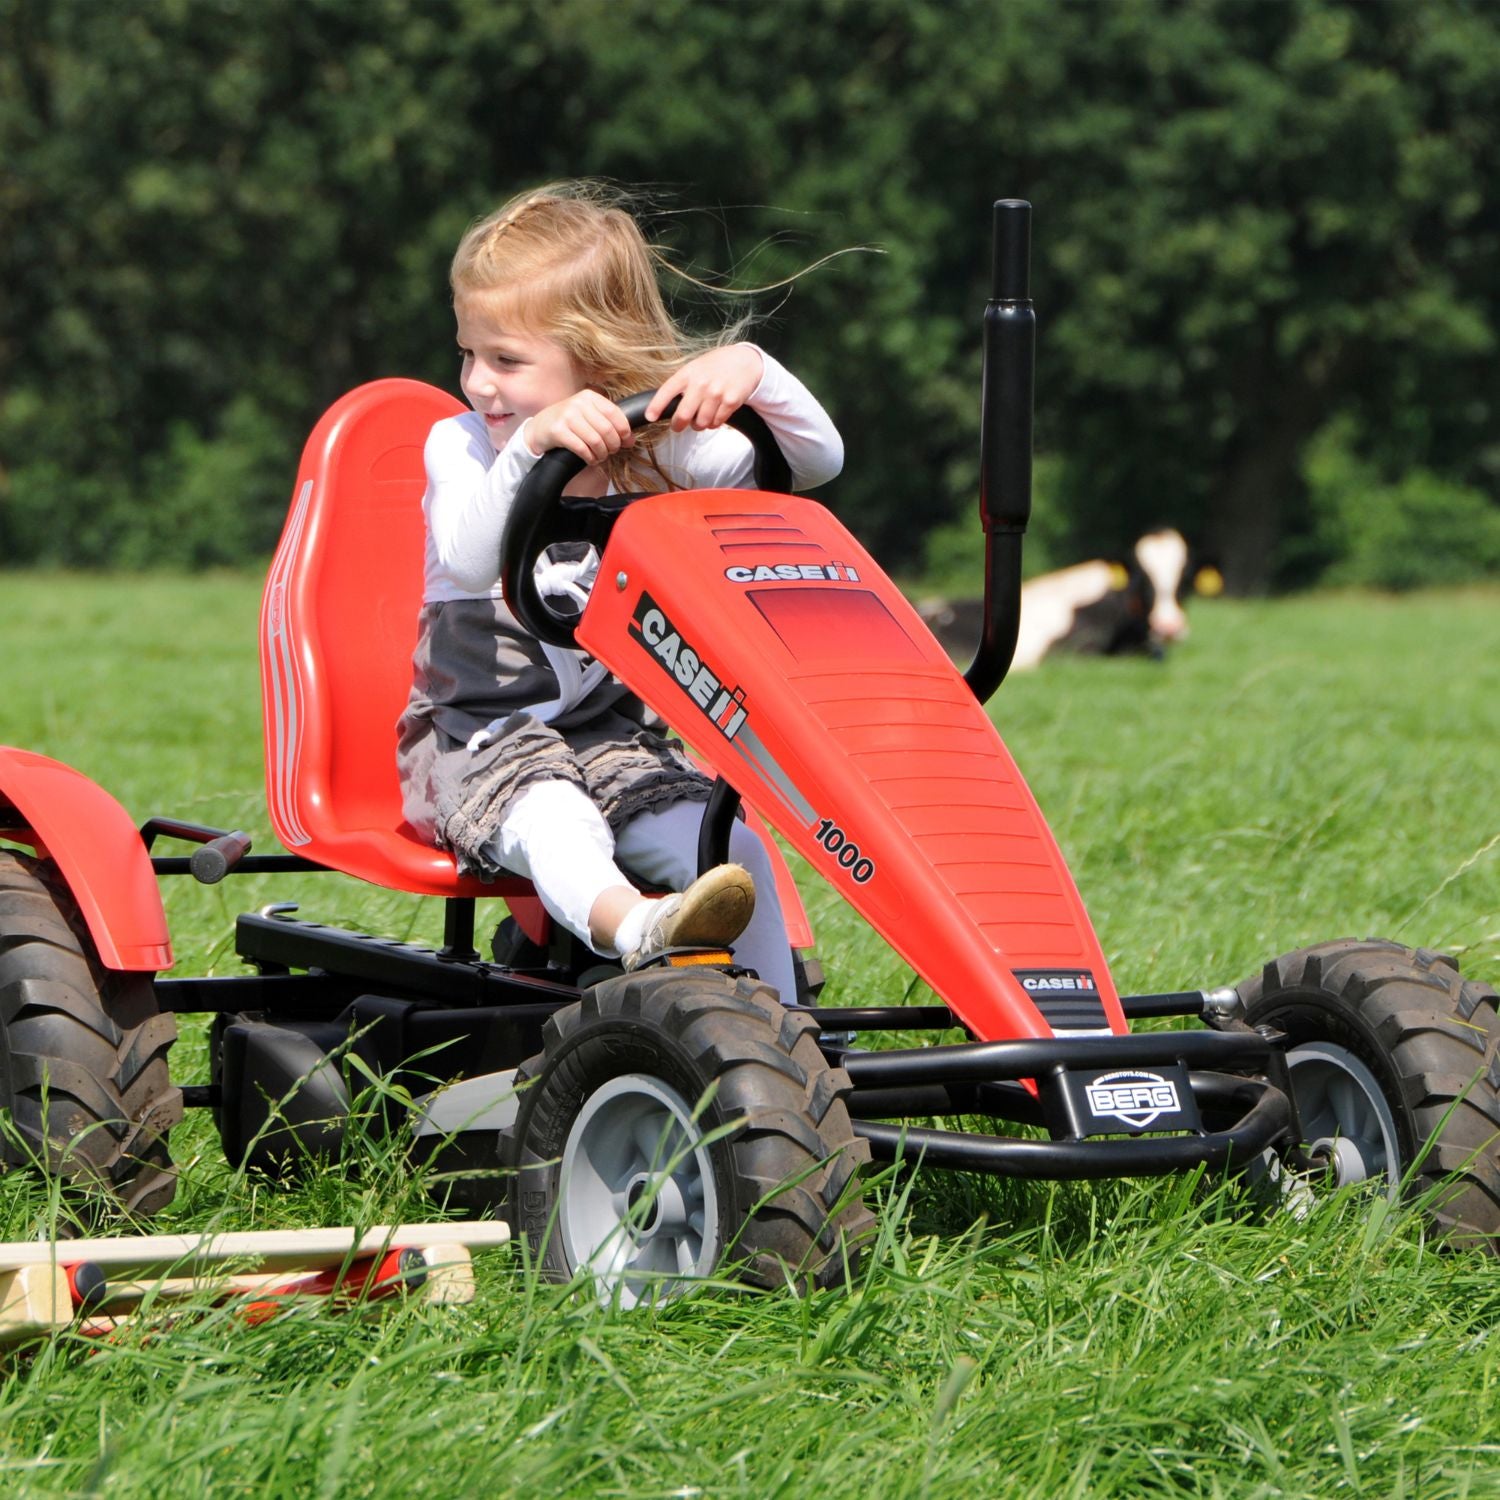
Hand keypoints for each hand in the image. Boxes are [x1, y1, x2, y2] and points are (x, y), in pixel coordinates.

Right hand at [524, 390, 633, 463]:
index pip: (615, 414)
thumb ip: (609, 424)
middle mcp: (578, 403)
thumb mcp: (588, 416)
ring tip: (600, 457)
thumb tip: (631, 440)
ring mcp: (567, 416)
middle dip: (613, 445)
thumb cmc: (569, 422)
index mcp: (589, 396)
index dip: (624, 431)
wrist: (539, 427)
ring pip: (596, 441)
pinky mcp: (558, 431)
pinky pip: (583, 449)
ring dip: (601, 454)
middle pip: (607, 430)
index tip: (625, 442)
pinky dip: (590, 458)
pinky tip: (590, 459)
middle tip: (610, 451)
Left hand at [645, 344, 763, 431]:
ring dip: (698, 425)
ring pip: (700, 423)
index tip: (650, 417)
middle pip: (683, 415)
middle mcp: (701, 383)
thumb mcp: (695, 368)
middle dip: (678, 425)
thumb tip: (667, 405)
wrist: (745, 361)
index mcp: (688, 373)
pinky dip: (713, 423)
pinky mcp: (730, 402)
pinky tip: (714, 414)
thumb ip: (682, 384)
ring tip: (701, 417)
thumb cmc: (716, 366)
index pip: (667, 391)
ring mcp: (716, 393)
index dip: (656, 406)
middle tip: (678, 426)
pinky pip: (716, 423)